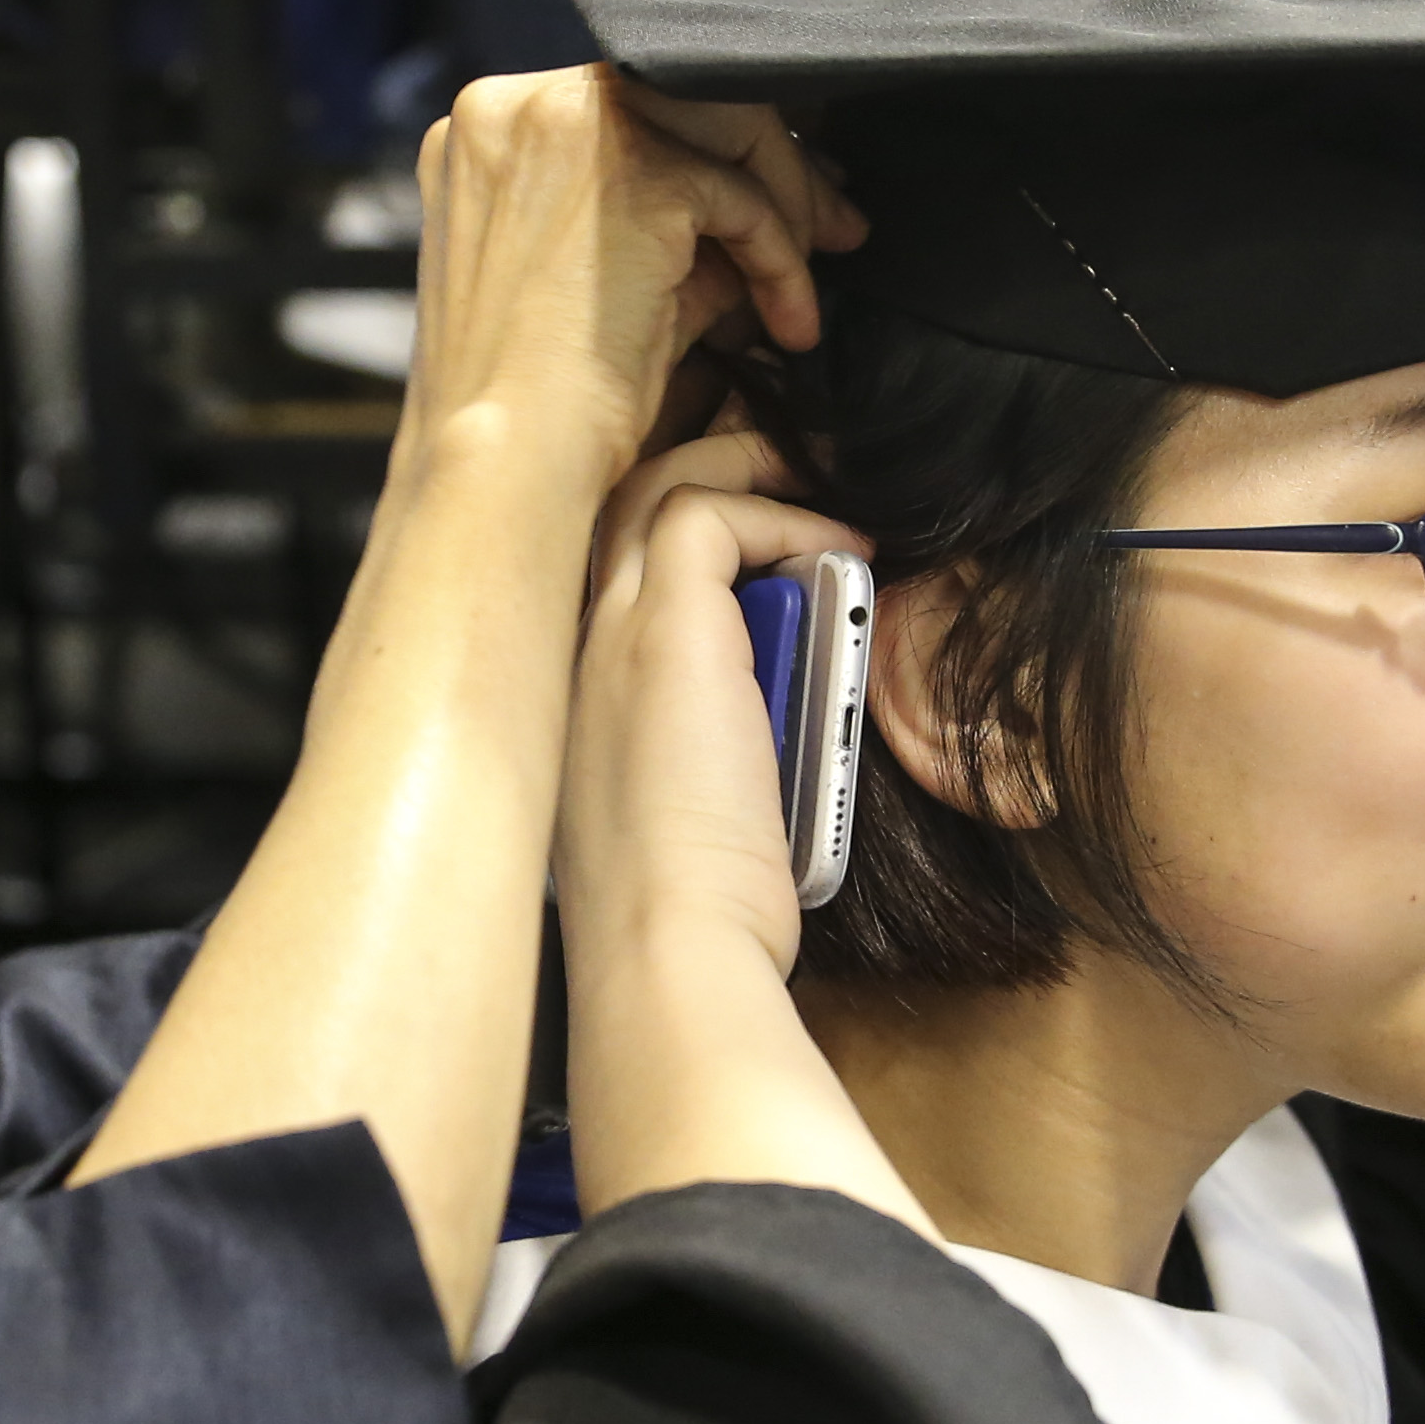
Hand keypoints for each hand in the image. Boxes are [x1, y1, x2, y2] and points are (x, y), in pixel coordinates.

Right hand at [403, 71, 865, 488]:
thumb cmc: (534, 399)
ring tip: (817, 277)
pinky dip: (784, 261)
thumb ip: (661, 225)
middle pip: (687, 96)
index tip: (776, 202)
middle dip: (774, 163)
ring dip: (792, 203)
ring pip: (729, 126)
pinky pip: (745, 198)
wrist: (506, 462)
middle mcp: (519, 105)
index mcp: (490, 127)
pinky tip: (791, 324)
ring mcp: (572, 126)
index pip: (635, 103)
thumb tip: (759, 211)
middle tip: (833, 228)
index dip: (714, 151)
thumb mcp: (597, 278)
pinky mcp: (635, 173)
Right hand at [555, 434, 866, 983]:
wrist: (664, 949)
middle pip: (628, 514)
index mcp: (588, 704)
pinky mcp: (665, 629)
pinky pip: (712, 514)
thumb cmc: (693, 916)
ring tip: (823, 488)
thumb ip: (730, 755)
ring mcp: (613, 634)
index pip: (625, 583)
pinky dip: (783, 514)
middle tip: (796, 480)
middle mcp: (583, 654)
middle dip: (714, 478)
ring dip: (748, 473)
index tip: (775, 557)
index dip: (697, 549)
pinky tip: (841, 553)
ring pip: (658, 489)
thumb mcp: (706, 816)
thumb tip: (794, 721)